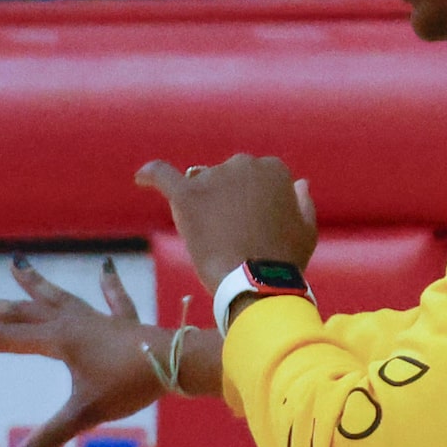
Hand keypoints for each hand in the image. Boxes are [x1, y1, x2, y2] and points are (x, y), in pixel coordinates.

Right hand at [0, 256, 158, 446]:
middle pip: (22, 311)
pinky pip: (113, 301)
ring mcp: (98, 320)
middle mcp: (73, 323)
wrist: (176, 361)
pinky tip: (106, 268)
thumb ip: (51, 437)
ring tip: (15, 263)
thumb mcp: (86, 412)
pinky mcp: (123, 324)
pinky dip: (108, 285)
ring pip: (58, 297)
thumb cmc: (130, 383)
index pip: (6, 341)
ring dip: (35, 283)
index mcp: (58, 340)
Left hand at [136, 154, 316, 293]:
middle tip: (230, 235)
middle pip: (226, 177)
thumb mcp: (307, 231)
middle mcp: (243, 164)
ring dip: (202, 203)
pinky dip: (150, 175)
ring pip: (199, 184)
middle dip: (226, 200)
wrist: (256, 282)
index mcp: (274, 169)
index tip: (252, 226)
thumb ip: (303, 202)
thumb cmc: (285, 262)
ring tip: (208, 237)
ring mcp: (214, 177)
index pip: (256, 177)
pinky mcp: (187, 195)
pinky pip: (161, 175)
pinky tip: (140, 178)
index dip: (252, 203)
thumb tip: (299, 183)